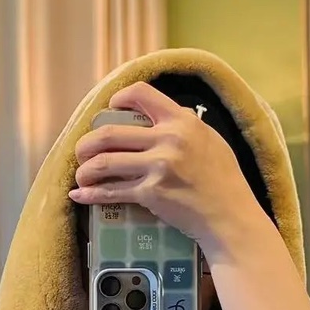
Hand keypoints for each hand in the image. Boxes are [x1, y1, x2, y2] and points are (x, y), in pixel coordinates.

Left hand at [70, 82, 256, 261]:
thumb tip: (156, 119)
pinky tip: (79, 195)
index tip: (110, 109)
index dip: (118, 99)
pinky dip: (90, 194)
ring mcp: (157, 167)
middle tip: (82, 151)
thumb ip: (182, 126)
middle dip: (87, 143)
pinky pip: (111, 192)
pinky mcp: (151, 193)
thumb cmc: (223, 179)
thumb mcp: (209, 140)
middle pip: (110, 133)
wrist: (230, 215)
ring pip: (105, 162)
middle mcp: (167, 139)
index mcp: (181, 121)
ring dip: (85, 169)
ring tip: (81, 174)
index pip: (140, 94)